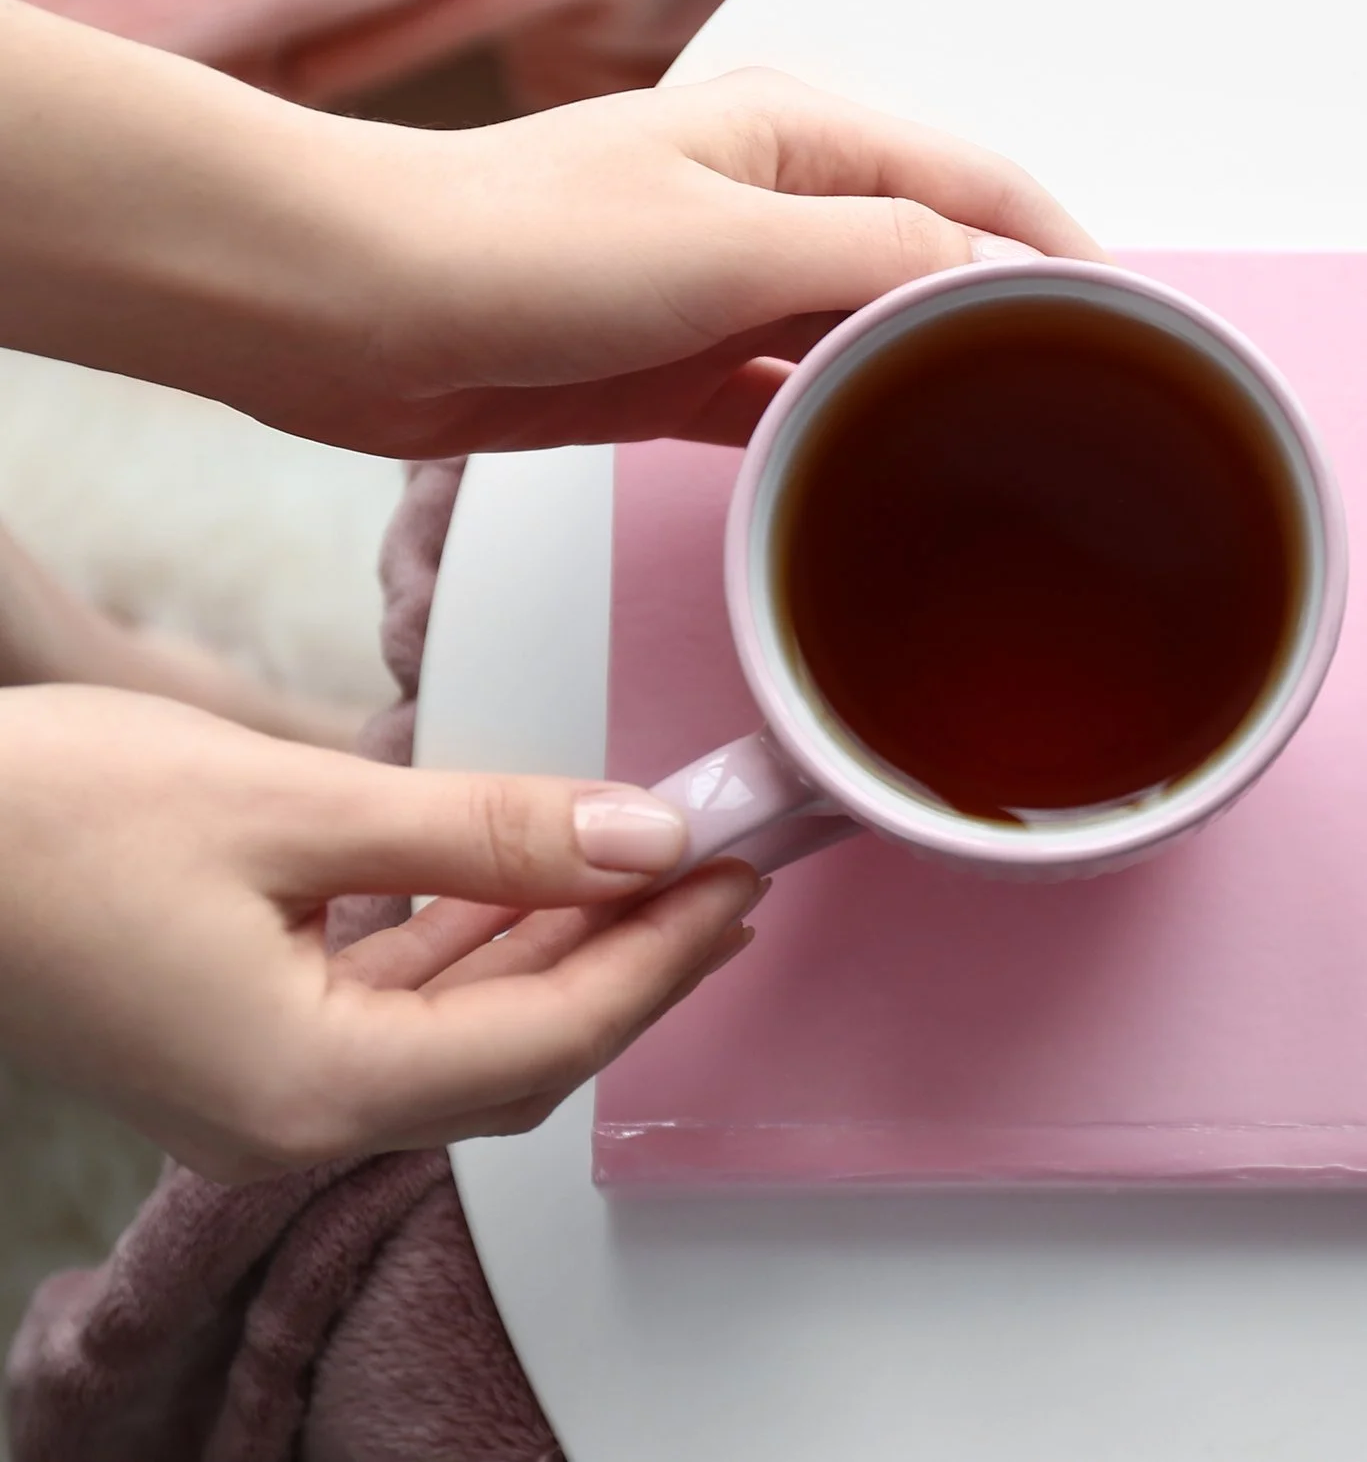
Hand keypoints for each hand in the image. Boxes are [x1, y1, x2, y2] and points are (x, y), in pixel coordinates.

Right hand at [0, 684, 757, 1180]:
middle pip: (520, 1053)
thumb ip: (488, 833)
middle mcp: (294, 1121)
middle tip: (715, 868)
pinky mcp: (236, 1048)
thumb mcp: (296, 805)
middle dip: (630, 960)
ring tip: (644, 865)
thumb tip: (643, 839)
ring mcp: (261, 1096)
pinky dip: (473, 949)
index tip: (738, 876)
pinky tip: (522, 884)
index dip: (662, 956)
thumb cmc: (43, 822)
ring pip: (462, 1035)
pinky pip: (395, 1012)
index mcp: (313, 1086)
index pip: (552, 1035)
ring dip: (557, 950)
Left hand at [311, 68, 1109, 453]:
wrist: (347, 307)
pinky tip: (884, 492)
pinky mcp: (680, 370)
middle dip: (1008, 334)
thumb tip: (998, 283)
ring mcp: (729, 292)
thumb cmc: (509, 244)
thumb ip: (877, 261)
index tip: (1138, 333)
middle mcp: (775, 207)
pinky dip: (841, 443)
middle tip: (1089, 420)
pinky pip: (794, 409)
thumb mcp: (727, 242)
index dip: (1066, 254)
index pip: (979, 188)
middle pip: (934, 269)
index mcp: (798, 140)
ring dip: (925, 397)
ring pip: (868, 348)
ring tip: (1008, 468)